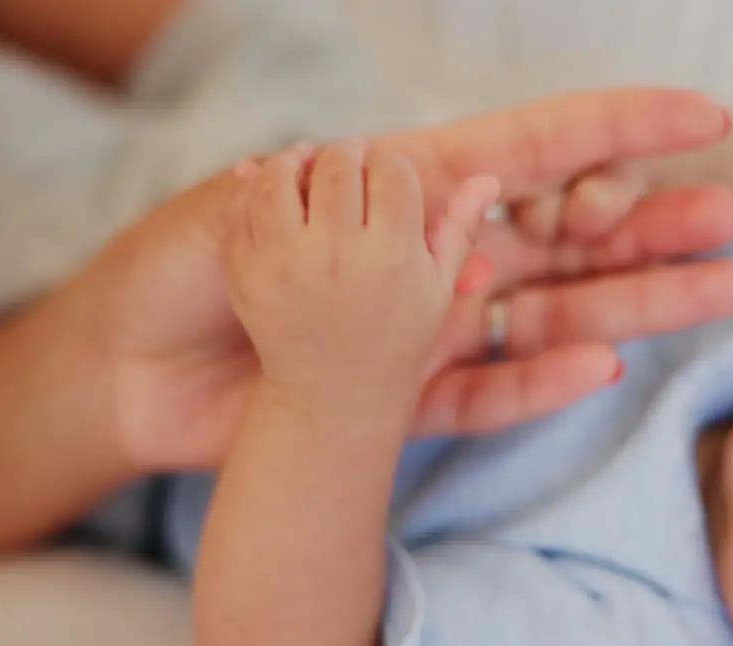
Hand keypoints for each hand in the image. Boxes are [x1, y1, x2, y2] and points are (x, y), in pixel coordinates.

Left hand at [78, 88, 732, 472]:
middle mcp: (439, 250)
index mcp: (411, 184)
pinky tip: (608, 370)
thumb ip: (358, 190)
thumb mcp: (256, 204)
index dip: (621, 128)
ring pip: (557, 308)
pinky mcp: (412, 391)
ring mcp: (435, 322)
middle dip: (655, 216)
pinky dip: (548, 382)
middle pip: (570, 230)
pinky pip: (495, 388)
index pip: (536, 147)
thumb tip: (452, 182)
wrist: (127, 367)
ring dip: (640, 297)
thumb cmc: (178, 262)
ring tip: (726, 287)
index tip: (708, 117)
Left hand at [224, 141, 498, 412]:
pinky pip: (244, 211)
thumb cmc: (395, 343)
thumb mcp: (434, 293)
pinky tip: (270, 191)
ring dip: (294, 163)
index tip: (385, 171)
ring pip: (282, 177)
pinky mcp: (246, 274)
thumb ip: (456, 232)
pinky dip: (254, 191)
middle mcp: (339, 255)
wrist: (330, 402)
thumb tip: (487, 179)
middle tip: (348, 162)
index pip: (392, 172)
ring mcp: (286, 263)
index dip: (389, 164)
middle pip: (340, 165)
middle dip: (346, 156)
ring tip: (306, 168)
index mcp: (394, 256)